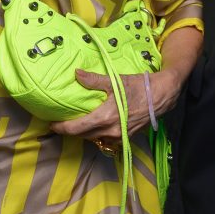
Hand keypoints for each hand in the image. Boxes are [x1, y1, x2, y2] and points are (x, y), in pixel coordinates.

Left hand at [51, 67, 184, 142]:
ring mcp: (119, 136)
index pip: (75, 129)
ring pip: (95, 138)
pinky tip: (96, 126)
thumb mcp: (115, 81)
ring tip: (76, 124)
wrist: (163, 95)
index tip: (51, 124)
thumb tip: (76, 74)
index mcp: (104, 118)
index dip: (61, 128)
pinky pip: (106, 139)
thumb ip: (93, 80)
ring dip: (84, 133)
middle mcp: (110, 131)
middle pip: (83, 136)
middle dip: (70, 131)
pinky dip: (98, 134)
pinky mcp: (127, 137)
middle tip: (60, 124)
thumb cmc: (139, 87)